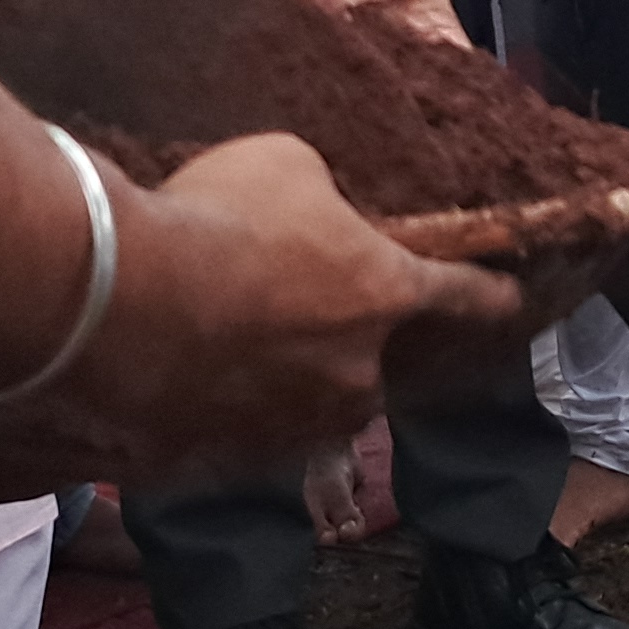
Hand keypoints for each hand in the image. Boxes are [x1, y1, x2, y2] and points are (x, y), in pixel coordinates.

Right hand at [52, 132, 522, 466]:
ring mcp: (292, 427)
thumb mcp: (285, 165)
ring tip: (214, 341)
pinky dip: (216, 410)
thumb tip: (311, 215)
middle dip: (334, 340)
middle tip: (278, 307)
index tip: (509, 300)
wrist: (119, 300)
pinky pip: (236, 434)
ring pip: (300, 404)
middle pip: (365, 361)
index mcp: (386, 293)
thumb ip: (319, 198)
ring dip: (272, 379)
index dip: (486, 295)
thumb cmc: (215, 216)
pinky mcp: (230, 463)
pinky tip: (175, 377)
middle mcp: (354, 373)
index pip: (460, 294)